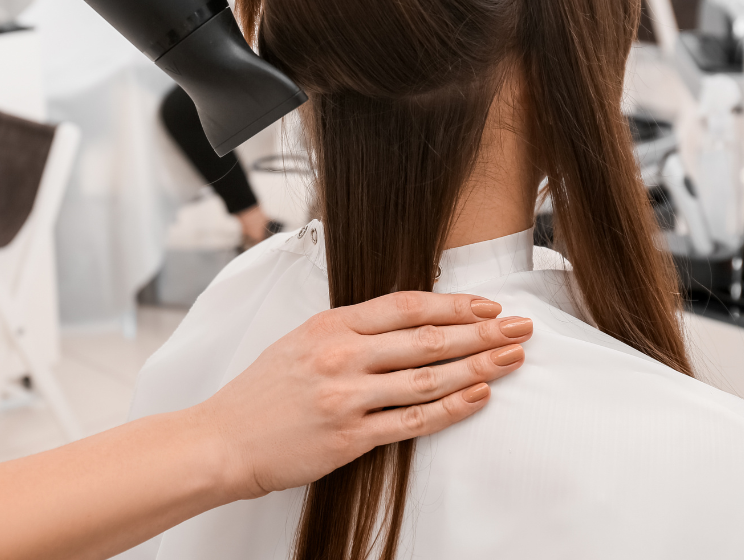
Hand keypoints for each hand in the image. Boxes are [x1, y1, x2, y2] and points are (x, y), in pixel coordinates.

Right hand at [196, 291, 532, 498]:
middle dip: (481, 330)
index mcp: (329, 326)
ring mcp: (346, 397)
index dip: (454, 304)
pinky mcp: (349, 437)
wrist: (223, 439)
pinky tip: (478, 396)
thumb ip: (347, 332)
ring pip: (427, 378)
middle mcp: (340, 356)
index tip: (488, 304)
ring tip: (511, 359)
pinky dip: (451, 408)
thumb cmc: (260, 393)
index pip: (405, 306)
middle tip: (520, 327)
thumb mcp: (299, 342)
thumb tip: (403, 325)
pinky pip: (412, 421)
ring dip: (476, 366)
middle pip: (426, 339)